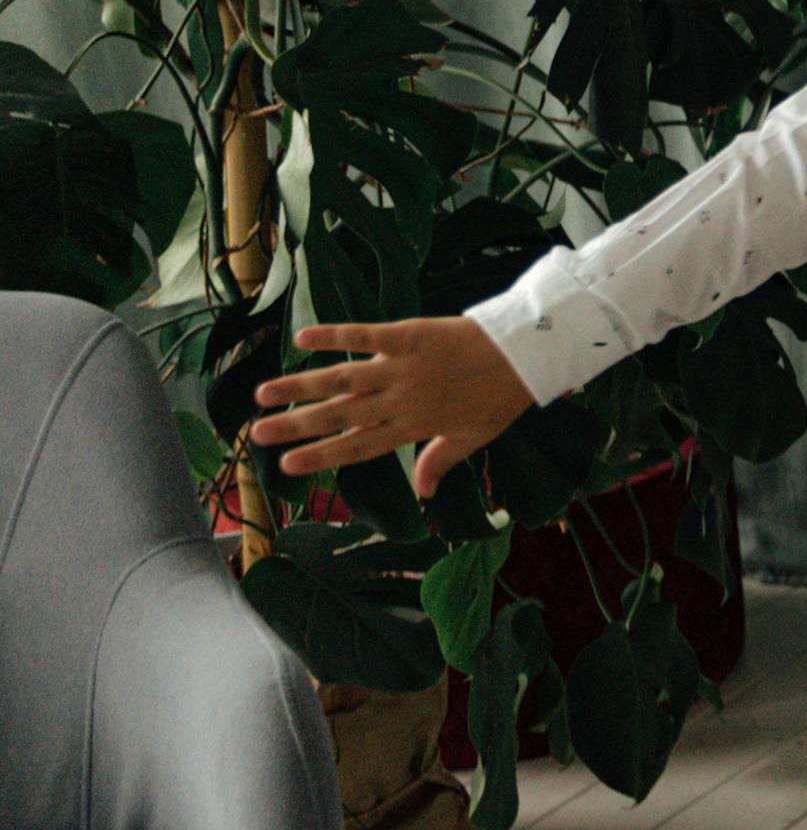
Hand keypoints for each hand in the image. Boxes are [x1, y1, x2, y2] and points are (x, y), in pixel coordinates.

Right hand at [247, 316, 534, 501]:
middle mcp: (401, 399)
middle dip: (297, 425)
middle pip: (340, 415)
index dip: (322, 455)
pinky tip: (301, 338)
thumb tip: (423, 494)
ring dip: (300, 385)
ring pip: (343, 378)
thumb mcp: (474, 438)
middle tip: (257, 432)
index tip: (287, 465)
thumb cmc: (500, 397)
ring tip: (263, 392)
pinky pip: (366, 335)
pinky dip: (335, 336)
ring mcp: (403, 366)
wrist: (526, 354)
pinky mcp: (409, 335)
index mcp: (414, 426)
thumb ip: (441, 461)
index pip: (359, 446)